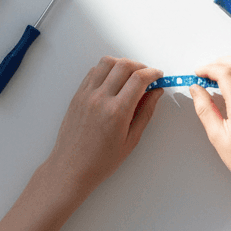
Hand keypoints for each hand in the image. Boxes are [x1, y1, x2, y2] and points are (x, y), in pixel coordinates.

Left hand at [43, 57, 163, 198]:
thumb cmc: (101, 161)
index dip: (152, 73)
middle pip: (124, 65)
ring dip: (122, 63)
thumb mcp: (131, 140)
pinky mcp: (78, 94)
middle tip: (147, 76)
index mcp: (117, 112)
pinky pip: (94, 71)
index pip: (138, 79)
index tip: (158, 76)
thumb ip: (145, 112)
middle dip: (140, 66)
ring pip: (107, 62)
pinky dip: (107, 69)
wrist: (71, 168)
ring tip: (130, 76)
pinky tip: (113, 80)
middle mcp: (101, 98)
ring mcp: (87, 94)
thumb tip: (156, 92)